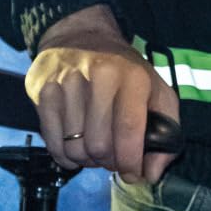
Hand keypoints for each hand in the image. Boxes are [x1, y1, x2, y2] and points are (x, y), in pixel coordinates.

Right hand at [25, 4, 180, 184]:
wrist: (81, 35)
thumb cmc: (124, 70)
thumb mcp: (156, 90)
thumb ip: (166, 131)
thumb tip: (151, 174)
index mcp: (132, 77)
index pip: (129, 131)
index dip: (131, 162)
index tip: (133, 174)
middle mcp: (99, 76)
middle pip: (99, 145)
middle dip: (109, 162)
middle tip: (113, 159)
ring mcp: (67, 83)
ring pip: (74, 148)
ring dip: (87, 160)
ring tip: (95, 150)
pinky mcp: (43, 92)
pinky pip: (52, 144)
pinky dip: (65, 157)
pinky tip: (75, 148)